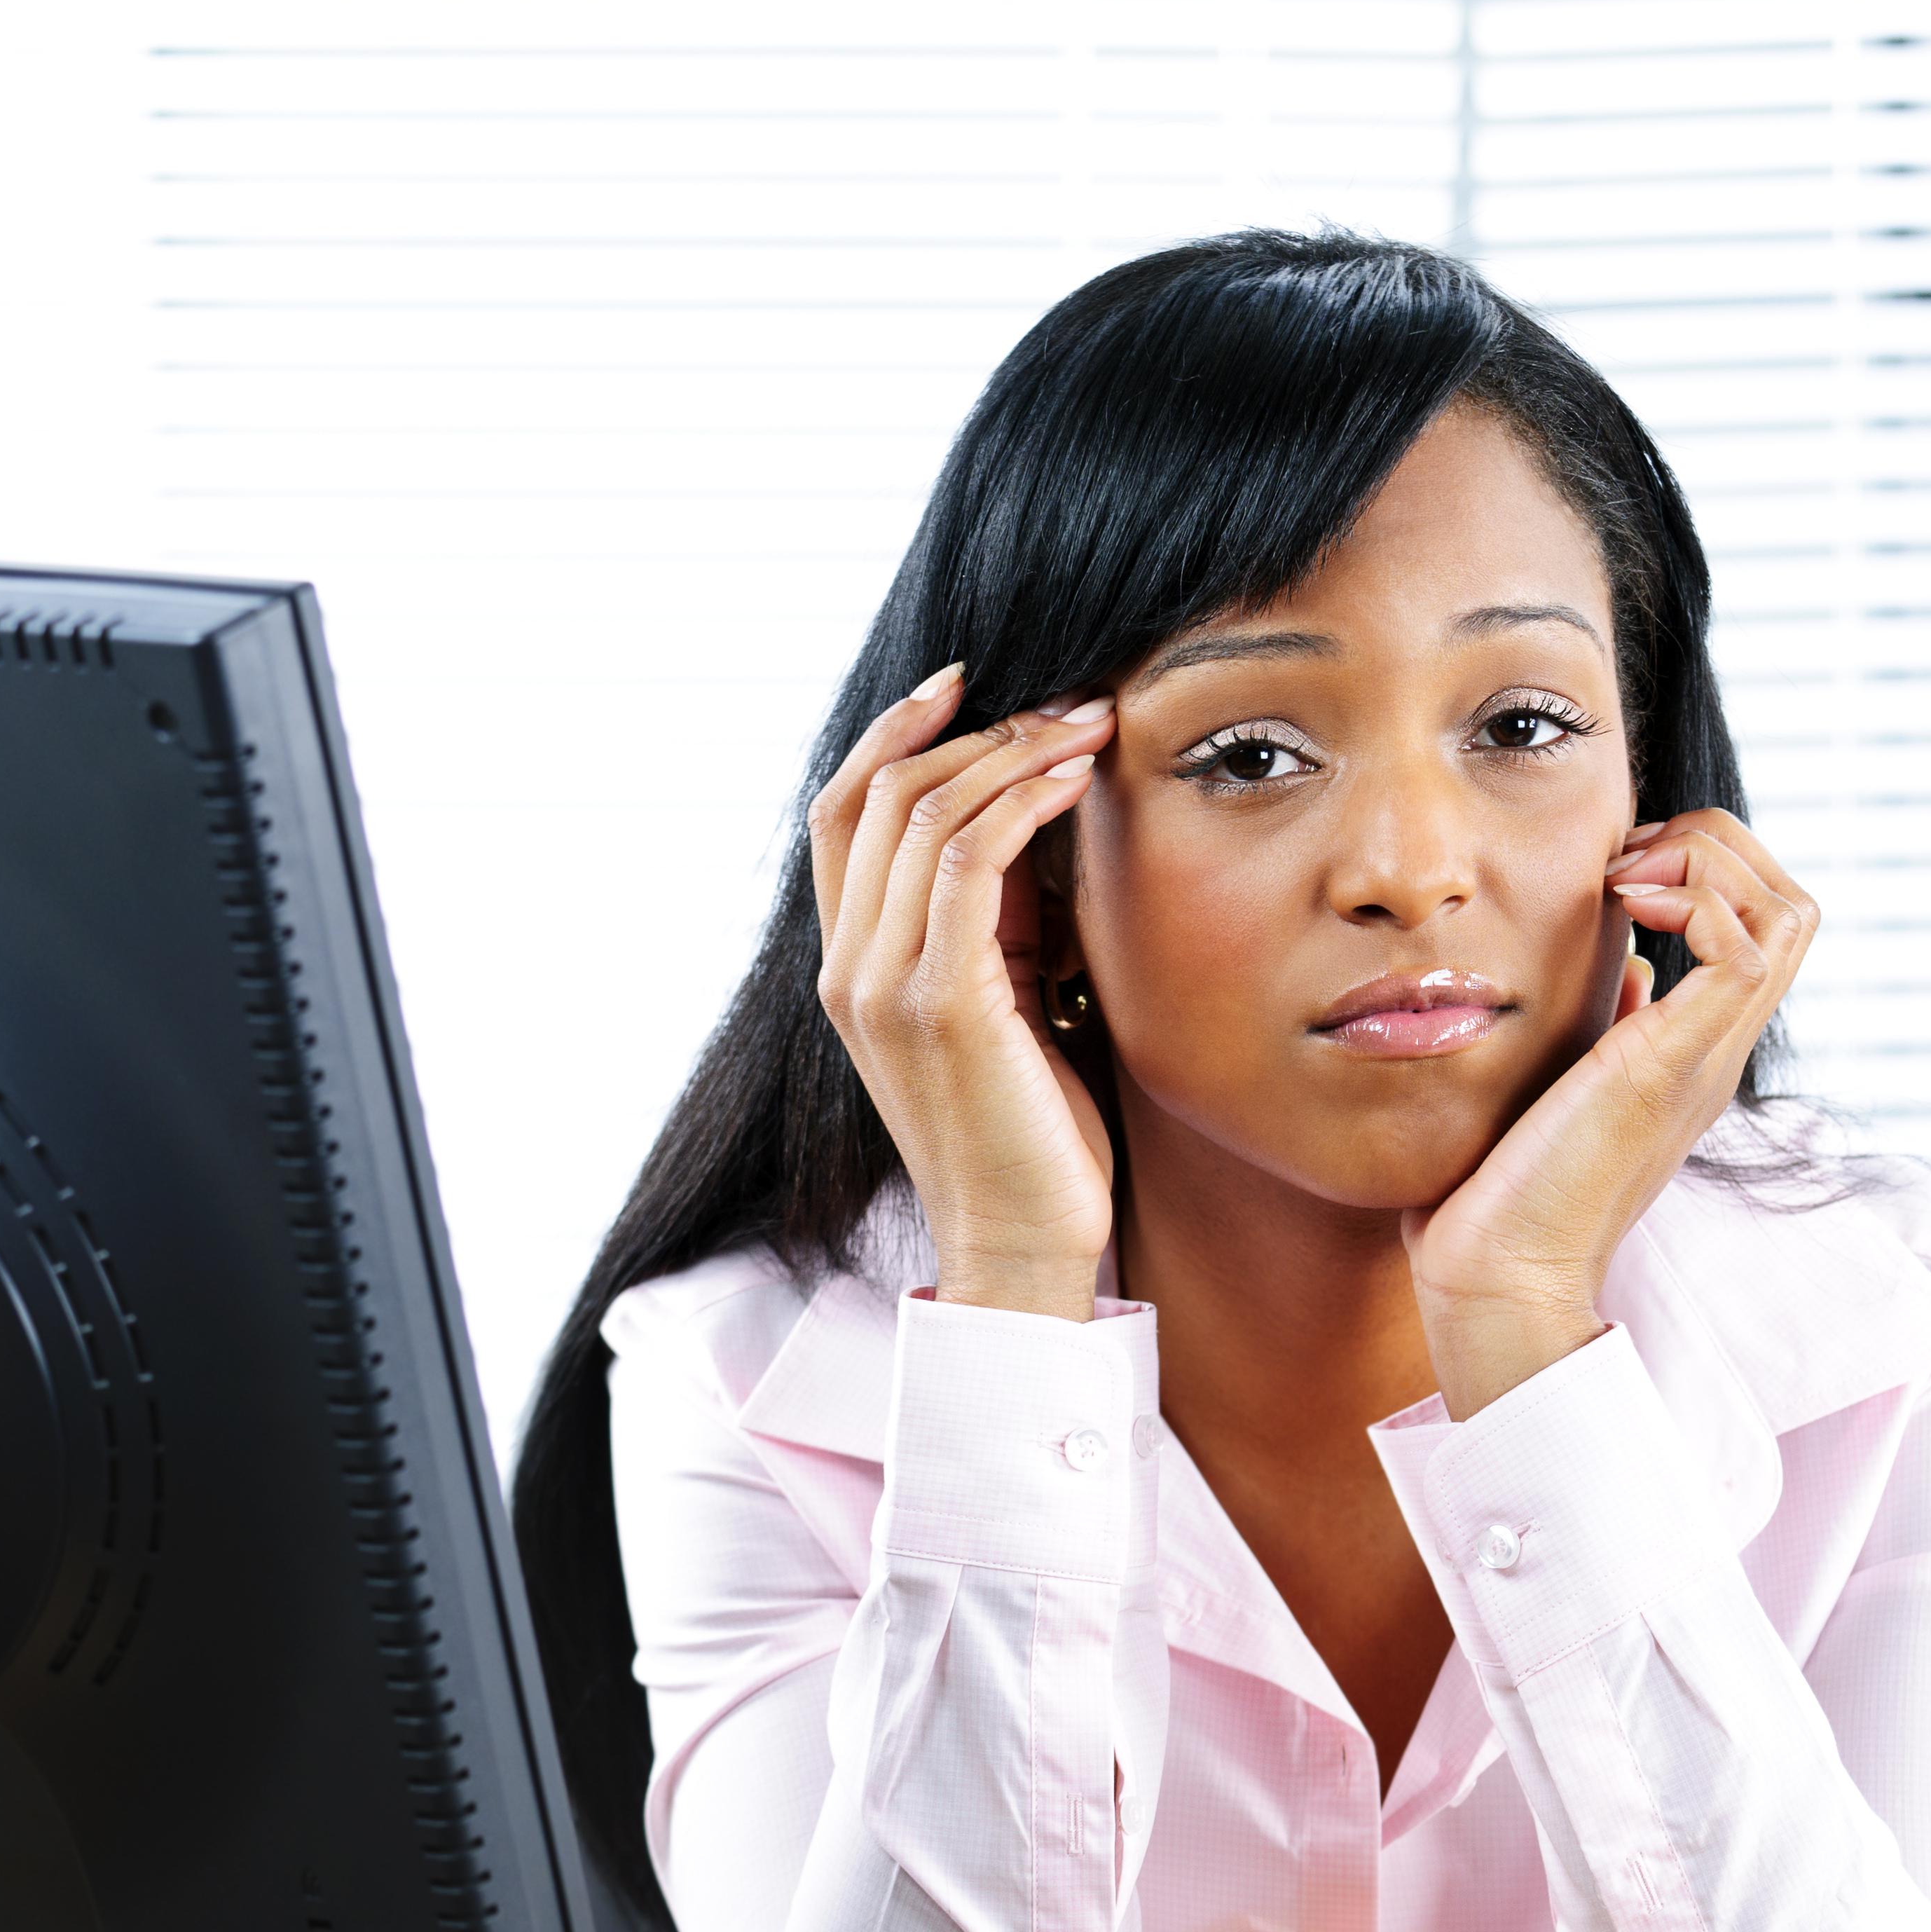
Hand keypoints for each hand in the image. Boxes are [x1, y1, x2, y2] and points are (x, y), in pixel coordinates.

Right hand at [810, 668, 1115, 1320]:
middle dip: (975, 729)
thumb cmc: (1035, 1133)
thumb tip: (1032, 818)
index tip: (970, 684)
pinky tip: (1076, 782)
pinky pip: (967, 863)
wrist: (1026, 1247)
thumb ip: (995, 922)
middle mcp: (848, 969)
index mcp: (850, 967)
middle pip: (877, 793)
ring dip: (1013, 754)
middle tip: (1068, 702)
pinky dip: (1020, 803)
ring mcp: (883, 985)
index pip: (841, 812)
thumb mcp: (1007, 1004)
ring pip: (922, 812)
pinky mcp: (940, 1004)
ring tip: (1089, 728)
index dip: (895, 734)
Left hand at [1404, 807, 1817, 1414]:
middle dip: (1716, 845)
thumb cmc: (1500, 1191)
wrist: (1496, 1276)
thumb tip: (1625, 968)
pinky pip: (1743, 947)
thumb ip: (1601, 1023)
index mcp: (1690, 1048)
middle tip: (1626, 862)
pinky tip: (1623, 913)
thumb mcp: (1558, 1079)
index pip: (1759, 925)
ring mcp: (1706, 1057)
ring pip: (1790, 911)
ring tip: (1627, 881)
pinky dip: (1692, 899)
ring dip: (1709, 862)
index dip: (1703, 866)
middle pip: (1793, 903)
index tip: (1616, 871)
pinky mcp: (1677, 1065)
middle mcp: (1715, 1048)